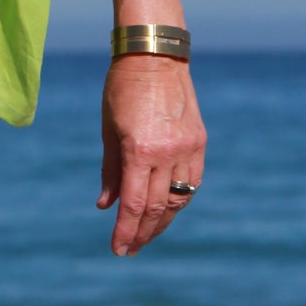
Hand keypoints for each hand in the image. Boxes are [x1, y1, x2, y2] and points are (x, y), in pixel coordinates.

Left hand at [98, 55, 205, 255]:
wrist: (155, 55)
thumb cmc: (122, 88)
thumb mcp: (108, 127)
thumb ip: (110, 169)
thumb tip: (106, 206)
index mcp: (140, 150)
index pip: (134, 203)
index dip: (125, 230)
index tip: (118, 249)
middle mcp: (167, 154)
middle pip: (157, 207)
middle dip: (142, 232)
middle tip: (130, 250)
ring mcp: (187, 149)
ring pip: (178, 199)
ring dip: (162, 222)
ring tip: (146, 235)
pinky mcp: (199, 143)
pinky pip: (192, 182)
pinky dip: (179, 199)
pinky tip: (167, 210)